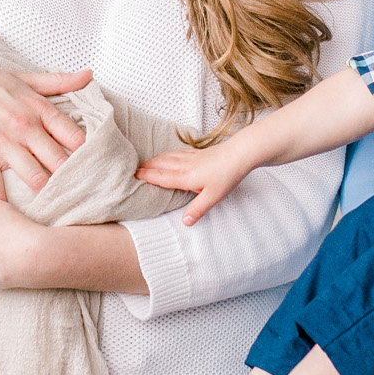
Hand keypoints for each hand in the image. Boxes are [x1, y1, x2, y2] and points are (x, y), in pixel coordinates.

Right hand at [0, 58, 91, 198]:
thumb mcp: (22, 79)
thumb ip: (58, 81)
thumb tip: (89, 75)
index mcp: (37, 107)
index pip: (74, 135)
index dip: (86, 154)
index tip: (93, 168)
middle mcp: (24, 126)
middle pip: (59, 161)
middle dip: (70, 180)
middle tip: (80, 197)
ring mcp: (2, 142)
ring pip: (35, 177)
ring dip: (44, 193)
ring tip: (54, 208)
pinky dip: (3, 202)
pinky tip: (11, 213)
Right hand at [136, 138, 251, 223]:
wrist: (239, 154)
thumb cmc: (227, 175)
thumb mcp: (212, 197)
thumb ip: (197, 209)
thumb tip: (185, 222)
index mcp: (185, 177)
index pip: (161, 177)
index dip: (147, 176)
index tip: (135, 176)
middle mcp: (185, 165)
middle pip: (161, 165)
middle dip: (147, 167)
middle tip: (134, 170)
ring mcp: (191, 157)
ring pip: (168, 157)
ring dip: (155, 160)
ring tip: (146, 163)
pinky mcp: (198, 152)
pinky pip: (177, 152)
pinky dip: (168, 154)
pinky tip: (168, 154)